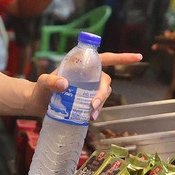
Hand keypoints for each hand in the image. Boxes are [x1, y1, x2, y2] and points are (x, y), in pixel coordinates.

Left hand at [27, 52, 141, 118]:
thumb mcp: (43, 84)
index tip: (138, 57)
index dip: (122, 58)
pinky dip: (96, 110)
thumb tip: (64, 84)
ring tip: (90, 114)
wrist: (36, 104)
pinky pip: (97, 104)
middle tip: (92, 105)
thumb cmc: (39, 90)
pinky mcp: (86, 100)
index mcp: (81, 64)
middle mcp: (88, 75)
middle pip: (104, 80)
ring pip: (103, 93)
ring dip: (100, 103)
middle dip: (102, 92)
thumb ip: (50, 82)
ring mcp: (88, 88)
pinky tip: (89, 118)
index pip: (105, 58)